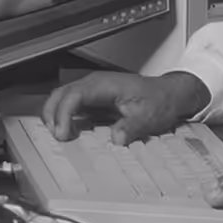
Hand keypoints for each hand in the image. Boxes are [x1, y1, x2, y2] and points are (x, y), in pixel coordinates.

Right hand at [42, 71, 210, 144]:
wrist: (170, 94)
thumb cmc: (160, 100)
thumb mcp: (149, 116)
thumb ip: (131, 127)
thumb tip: (116, 139)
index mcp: (106, 84)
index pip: (74, 95)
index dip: (63, 114)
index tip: (63, 133)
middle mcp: (97, 83)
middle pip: (61, 94)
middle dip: (52, 115)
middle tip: (57, 137)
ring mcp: (94, 89)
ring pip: (63, 97)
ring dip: (56, 115)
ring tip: (61, 135)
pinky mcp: (95, 97)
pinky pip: (72, 103)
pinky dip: (64, 116)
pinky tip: (68, 131)